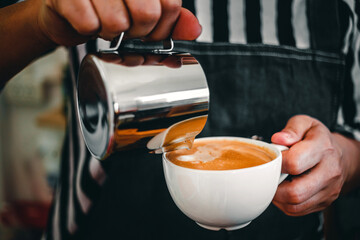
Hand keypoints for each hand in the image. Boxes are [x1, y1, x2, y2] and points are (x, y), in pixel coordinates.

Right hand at [36, 0, 201, 45]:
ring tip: (105, 23)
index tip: (153, 34)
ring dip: (111, 33)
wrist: (65, 6)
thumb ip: (172, 20)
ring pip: (118, 24)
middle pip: (147, 14)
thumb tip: (194, 30)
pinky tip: (88, 20)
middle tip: (128, 29)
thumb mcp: (143, 11)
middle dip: (138, 33)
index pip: (170, 4)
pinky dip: (89, 31)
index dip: (163, 28)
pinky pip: (89, 25)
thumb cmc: (106, 6)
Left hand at [271, 115, 348, 215]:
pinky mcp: (323, 202)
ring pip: (295, 205)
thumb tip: (278, 140)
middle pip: (295, 191)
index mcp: (323, 148)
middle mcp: (330, 172)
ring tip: (274, 181)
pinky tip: (282, 189)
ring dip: (277, 196)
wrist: (338, 155)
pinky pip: (297, 210)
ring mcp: (328, 190)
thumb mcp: (305, 124)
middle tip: (270, 174)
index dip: (277, 162)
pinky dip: (283, 203)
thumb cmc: (316, 138)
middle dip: (275, 185)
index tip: (273, 157)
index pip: (294, 162)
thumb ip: (291, 129)